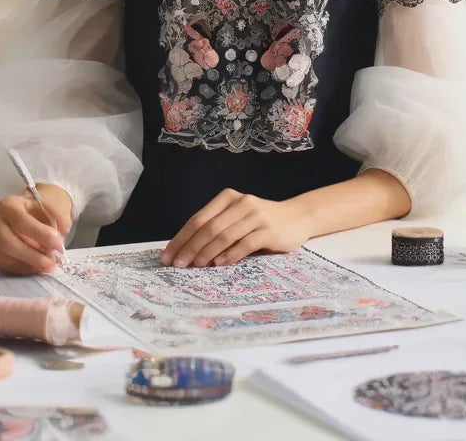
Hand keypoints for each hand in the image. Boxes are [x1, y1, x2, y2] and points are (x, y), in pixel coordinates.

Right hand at [0, 183, 74, 275]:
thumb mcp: (49, 210)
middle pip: (7, 242)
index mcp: (8, 205)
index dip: (40, 234)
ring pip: (3, 257)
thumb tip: (63, 230)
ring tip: (45, 266)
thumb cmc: (36, 215)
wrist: (23, 216)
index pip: (20, 221)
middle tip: (51, 263)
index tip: (58, 244)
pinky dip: (18, 269)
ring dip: (27, 265)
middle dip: (32, 256)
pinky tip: (31, 268)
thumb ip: (57, 218)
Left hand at [161, 189, 312, 267]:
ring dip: (207, 253)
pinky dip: (230, 255)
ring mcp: (256, 215)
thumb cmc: (260, 222)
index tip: (168, 256)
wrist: (297, 218)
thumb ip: (216, 229)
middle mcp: (241, 203)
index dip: (181, 239)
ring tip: (196, 266)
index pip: (198, 219)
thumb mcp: (237, 219)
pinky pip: (245, 243)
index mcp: (227, 198)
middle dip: (190, 248)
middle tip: (178, 265)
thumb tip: (185, 252)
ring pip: (224, 235)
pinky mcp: (269, 230)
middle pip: (208, 227)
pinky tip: (219, 264)